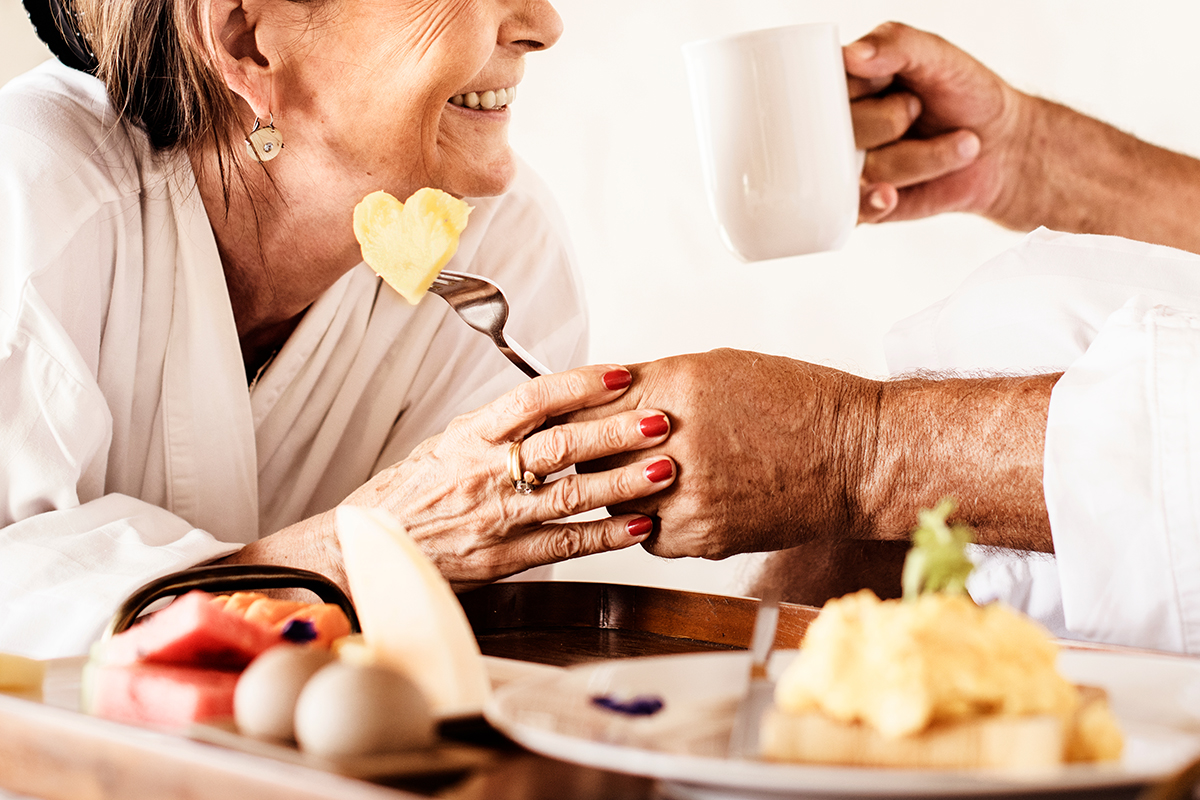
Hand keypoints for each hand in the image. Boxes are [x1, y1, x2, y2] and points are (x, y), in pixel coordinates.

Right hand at [340, 364, 676, 589]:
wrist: (368, 550)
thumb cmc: (410, 494)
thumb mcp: (446, 446)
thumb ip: (497, 427)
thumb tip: (552, 401)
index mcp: (471, 436)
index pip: (532, 399)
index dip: (580, 384)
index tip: (619, 374)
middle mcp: (486, 473)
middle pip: (561, 445)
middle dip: (617, 431)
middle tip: (660, 420)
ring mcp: (497, 517)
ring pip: (571, 496)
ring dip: (624, 483)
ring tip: (665, 470)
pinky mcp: (504, 558)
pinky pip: (565, 544)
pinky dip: (606, 536)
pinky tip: (640, 525)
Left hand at [570, 350, 879, 558]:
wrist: (852, 457)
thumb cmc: (797, 404)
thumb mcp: (718, 368)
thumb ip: (656, 382)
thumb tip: (607, 393)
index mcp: (677, 388)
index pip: (588, 405)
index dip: (573, 414)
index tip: (567, 420)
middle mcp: (677, 440)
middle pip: (592, 454)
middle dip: (586, 453)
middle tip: (583, 455)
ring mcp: (688, 492)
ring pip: (614, 499)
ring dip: (614, 491)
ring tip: (627, 480)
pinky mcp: (703, 534)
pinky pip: (647, 534)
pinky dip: (648, 522)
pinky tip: (666, 505)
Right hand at [847, 22, 1030, 225]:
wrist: (1002, 147)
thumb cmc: (966, 95)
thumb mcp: (939, 56)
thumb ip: (896, 44)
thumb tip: (851, 55)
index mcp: (845, 85)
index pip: (822, 85)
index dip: (861, 86)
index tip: (891, 82)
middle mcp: (839, 127)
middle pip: (837, 130)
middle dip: (891, 120)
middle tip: (918, 110)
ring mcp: (848, 168)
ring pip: (860, 169)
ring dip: (920, 158)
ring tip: (954, 144)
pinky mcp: (862, 205)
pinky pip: (854, 208)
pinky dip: (874, 202)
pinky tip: (892, 195)